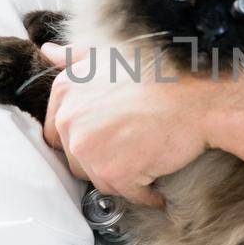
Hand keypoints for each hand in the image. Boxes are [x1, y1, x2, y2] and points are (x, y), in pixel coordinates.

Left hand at [40, 42, 214, 207]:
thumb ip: (74, 57)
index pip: (57, 133)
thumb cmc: (159, 72)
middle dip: (103, 160)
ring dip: (124, 178)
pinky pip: (126, 194)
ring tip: (148, 160)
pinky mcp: (113, 173)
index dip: (84, 139)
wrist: (197, 95)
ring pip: (100, 180)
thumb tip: (46, 51)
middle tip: (133, 148)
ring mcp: (89, 149)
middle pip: (77, 161)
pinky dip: (145, 193)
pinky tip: (158, 183)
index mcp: (65, 92)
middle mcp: (69, 121)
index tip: (106, 139)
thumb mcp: (109, 55)